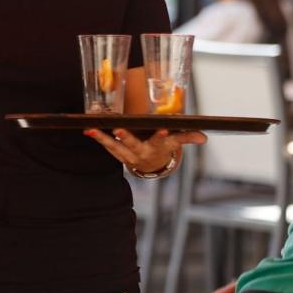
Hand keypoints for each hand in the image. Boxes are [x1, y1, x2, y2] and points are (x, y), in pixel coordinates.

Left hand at [84, 128, 205, 172]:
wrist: (150, 163)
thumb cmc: (163, 145)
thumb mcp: (175, 141)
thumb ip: (187, 137)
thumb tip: (203, 138)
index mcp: (157, 147)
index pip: (162, 141)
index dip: (162, 136)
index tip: (163, 129)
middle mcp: (141, 152)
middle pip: (133, 145)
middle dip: (126, 137)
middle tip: (119, 129)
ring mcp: (128, 154)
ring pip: (114, 147)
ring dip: (103, 138)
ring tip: (92, 129)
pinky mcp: (117, 154)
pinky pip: (107, 147)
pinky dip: (98, 139)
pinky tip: (89, 130)